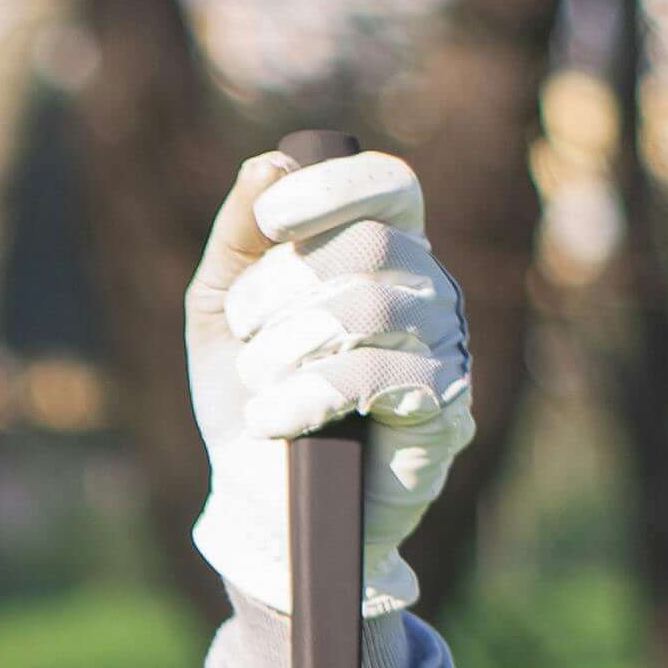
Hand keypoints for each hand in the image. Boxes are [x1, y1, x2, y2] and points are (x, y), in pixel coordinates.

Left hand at [187, 144, 474, 615]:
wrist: (263, 504)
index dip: (334, 188)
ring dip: (287, 348)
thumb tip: (268, 163)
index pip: (391, 184)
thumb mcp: (222, 312)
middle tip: (247, 336)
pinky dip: (308, 394)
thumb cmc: (250, 398)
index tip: (273, 218)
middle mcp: (428, 290)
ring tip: (259, 387)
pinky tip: (275, 421)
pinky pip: (379, 373)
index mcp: (384, 252)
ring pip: (369, 306)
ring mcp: (444, 349)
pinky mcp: (445, 411)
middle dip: (282, 290)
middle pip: (368, 244)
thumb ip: (240, 235)